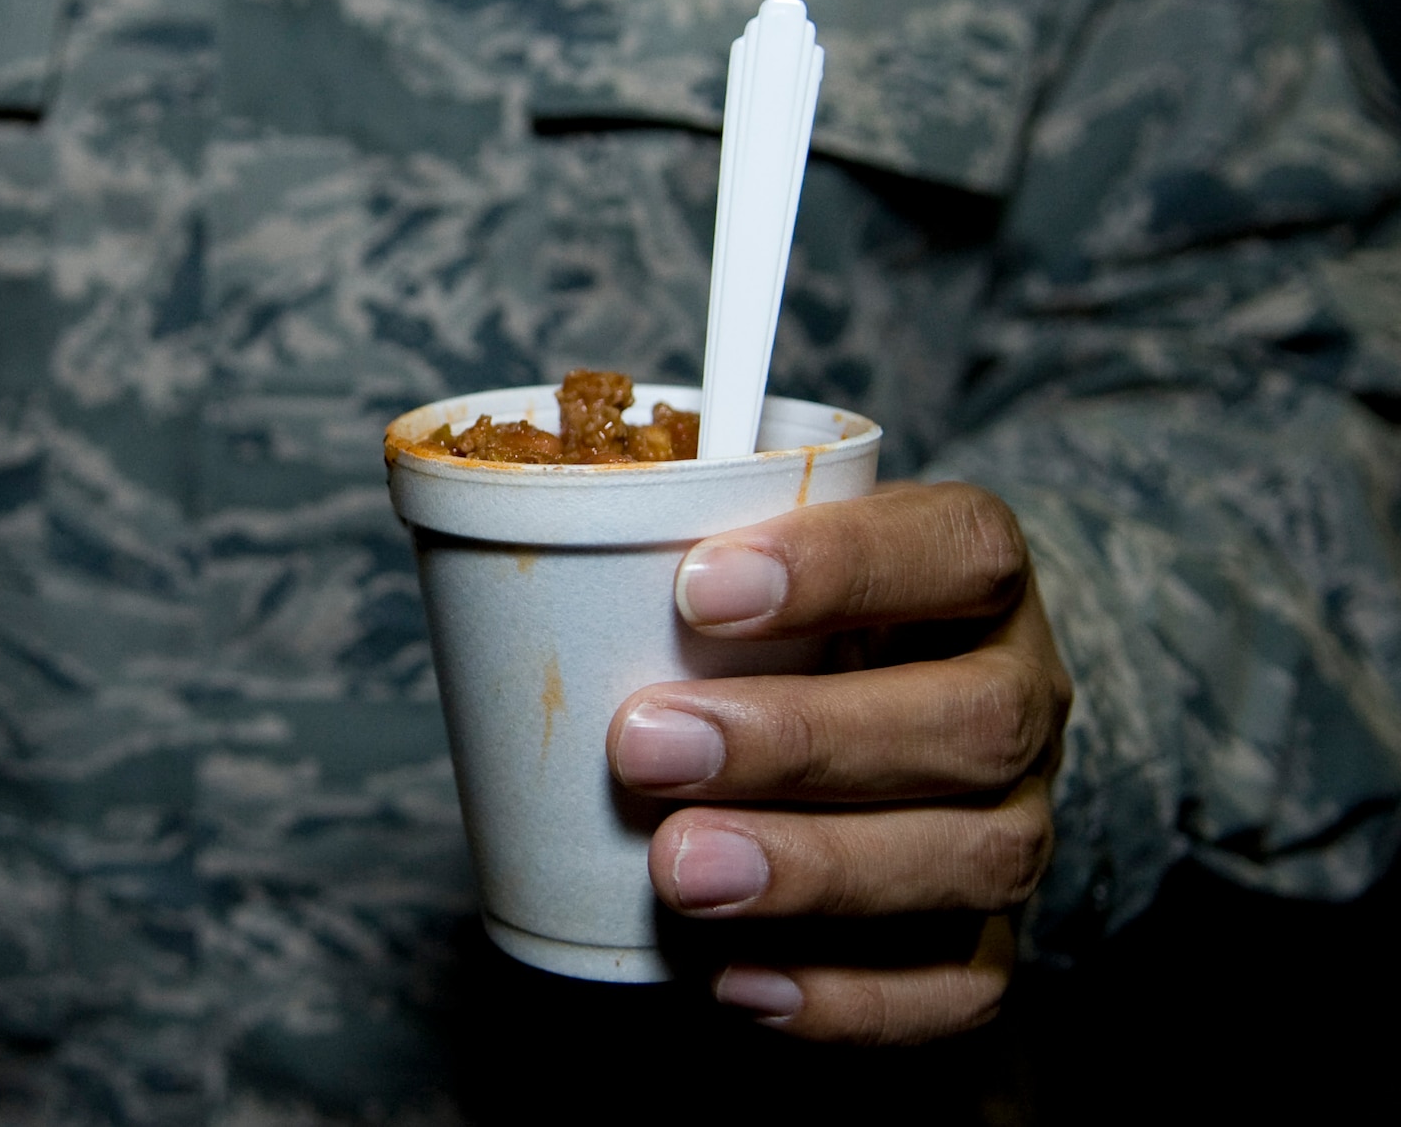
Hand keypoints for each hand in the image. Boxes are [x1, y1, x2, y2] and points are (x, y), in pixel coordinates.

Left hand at [606, 481, 1071, 1044]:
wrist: (864, 736)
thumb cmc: (775, 633)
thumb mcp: (750, 566)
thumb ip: (679, 558)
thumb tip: (521, 573)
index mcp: (974, 579)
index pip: (962, 547)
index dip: (844, 565)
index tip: (694, 589)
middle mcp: (1021, 698)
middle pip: (975, 721)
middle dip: (801, 739)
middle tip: (645, 746)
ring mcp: (1016, 822)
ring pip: (976, 856)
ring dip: (816, 870)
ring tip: (677, 869)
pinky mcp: (991, 940)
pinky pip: (962, 988)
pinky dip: (848, 995)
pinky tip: (734, 977)